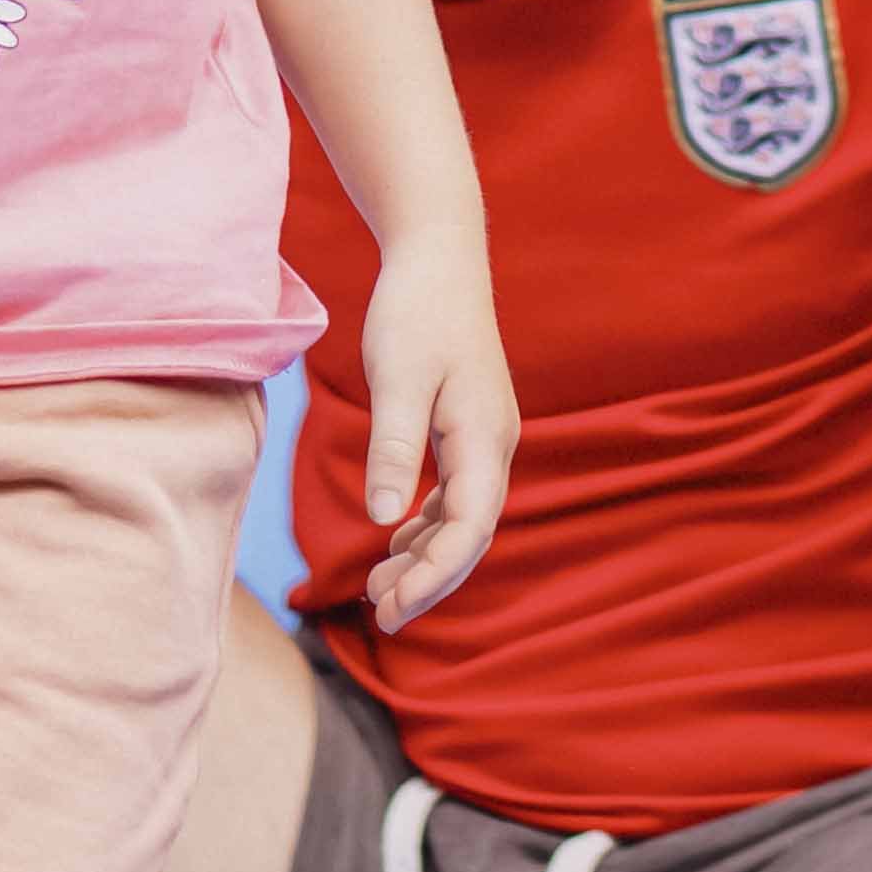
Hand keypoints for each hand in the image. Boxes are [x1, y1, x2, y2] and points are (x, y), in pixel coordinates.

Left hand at [354, 244, 515, 629]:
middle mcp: (495, 444)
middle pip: (470, 534)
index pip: (469, 528)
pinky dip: (426, 527)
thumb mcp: (398, 378)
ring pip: (462, 519)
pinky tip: (395, 542)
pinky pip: (454, 495)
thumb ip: (394, 447)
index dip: (435, 576)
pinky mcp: (467, 428)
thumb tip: (385, 519)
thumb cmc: (417, 309)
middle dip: (429, 582)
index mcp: (485, 436)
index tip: (391, 607)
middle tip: (379, 617)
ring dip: (424, 559)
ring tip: (376, 590)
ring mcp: (485, 437)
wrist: (439, 254)